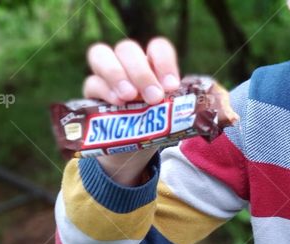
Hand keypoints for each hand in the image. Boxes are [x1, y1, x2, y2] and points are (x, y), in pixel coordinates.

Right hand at [81, 37, 180, 182]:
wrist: (133, 149)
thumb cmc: (155, 125)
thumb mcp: (169, 117)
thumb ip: (177, 109)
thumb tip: (198, 113)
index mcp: (152, 65)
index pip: (157, 48)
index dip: (164, 62)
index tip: (172, 86)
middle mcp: (128, 64)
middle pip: (127, 48)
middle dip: (141, 72)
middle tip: (153, 97)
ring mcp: (106, 75)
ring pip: (100, 54)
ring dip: (116, 73)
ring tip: (129, 97)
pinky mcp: (91, 92)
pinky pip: (91, 82)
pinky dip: (104, 90)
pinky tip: (117, 103)